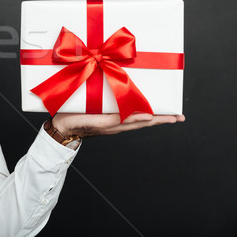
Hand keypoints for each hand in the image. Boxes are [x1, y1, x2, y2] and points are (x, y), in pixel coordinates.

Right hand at [51, 112, 184, 137]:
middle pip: (144, 120)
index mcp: (118, 124)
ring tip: (162, 114)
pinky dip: (136, 113)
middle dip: (161, 118)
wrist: (60, 127)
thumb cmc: (75, 121)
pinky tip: (136, 109)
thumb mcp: (97, 120)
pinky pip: (125, 116)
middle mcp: (118, 123)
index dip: (161, 118)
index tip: (176, 116)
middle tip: (177, 116)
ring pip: (136, 119)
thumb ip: (118, 118)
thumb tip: (144, 115)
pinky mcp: (104, 119)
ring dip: (150, 116)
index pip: (145, 120)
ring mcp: (111, 122)